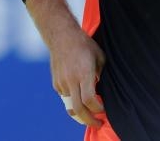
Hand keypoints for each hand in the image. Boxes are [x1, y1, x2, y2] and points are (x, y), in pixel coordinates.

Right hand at [25, 0, 105, 127]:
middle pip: (79, 109)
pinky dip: (73, 99)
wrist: (63, 36)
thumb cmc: (85, 45)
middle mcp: (72, 80)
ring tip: (90, 111)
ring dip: (81, 110)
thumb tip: (101, 88)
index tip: (104, 111)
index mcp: (84, 73)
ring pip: (71, 104)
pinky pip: (65, 96)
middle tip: (97, 123)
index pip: (90, 100)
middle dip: (89, 120)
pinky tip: (79, 93)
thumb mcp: (99, 57)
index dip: (98, 109)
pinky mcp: (55, 82)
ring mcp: (62, 82)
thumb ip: (100, 74)